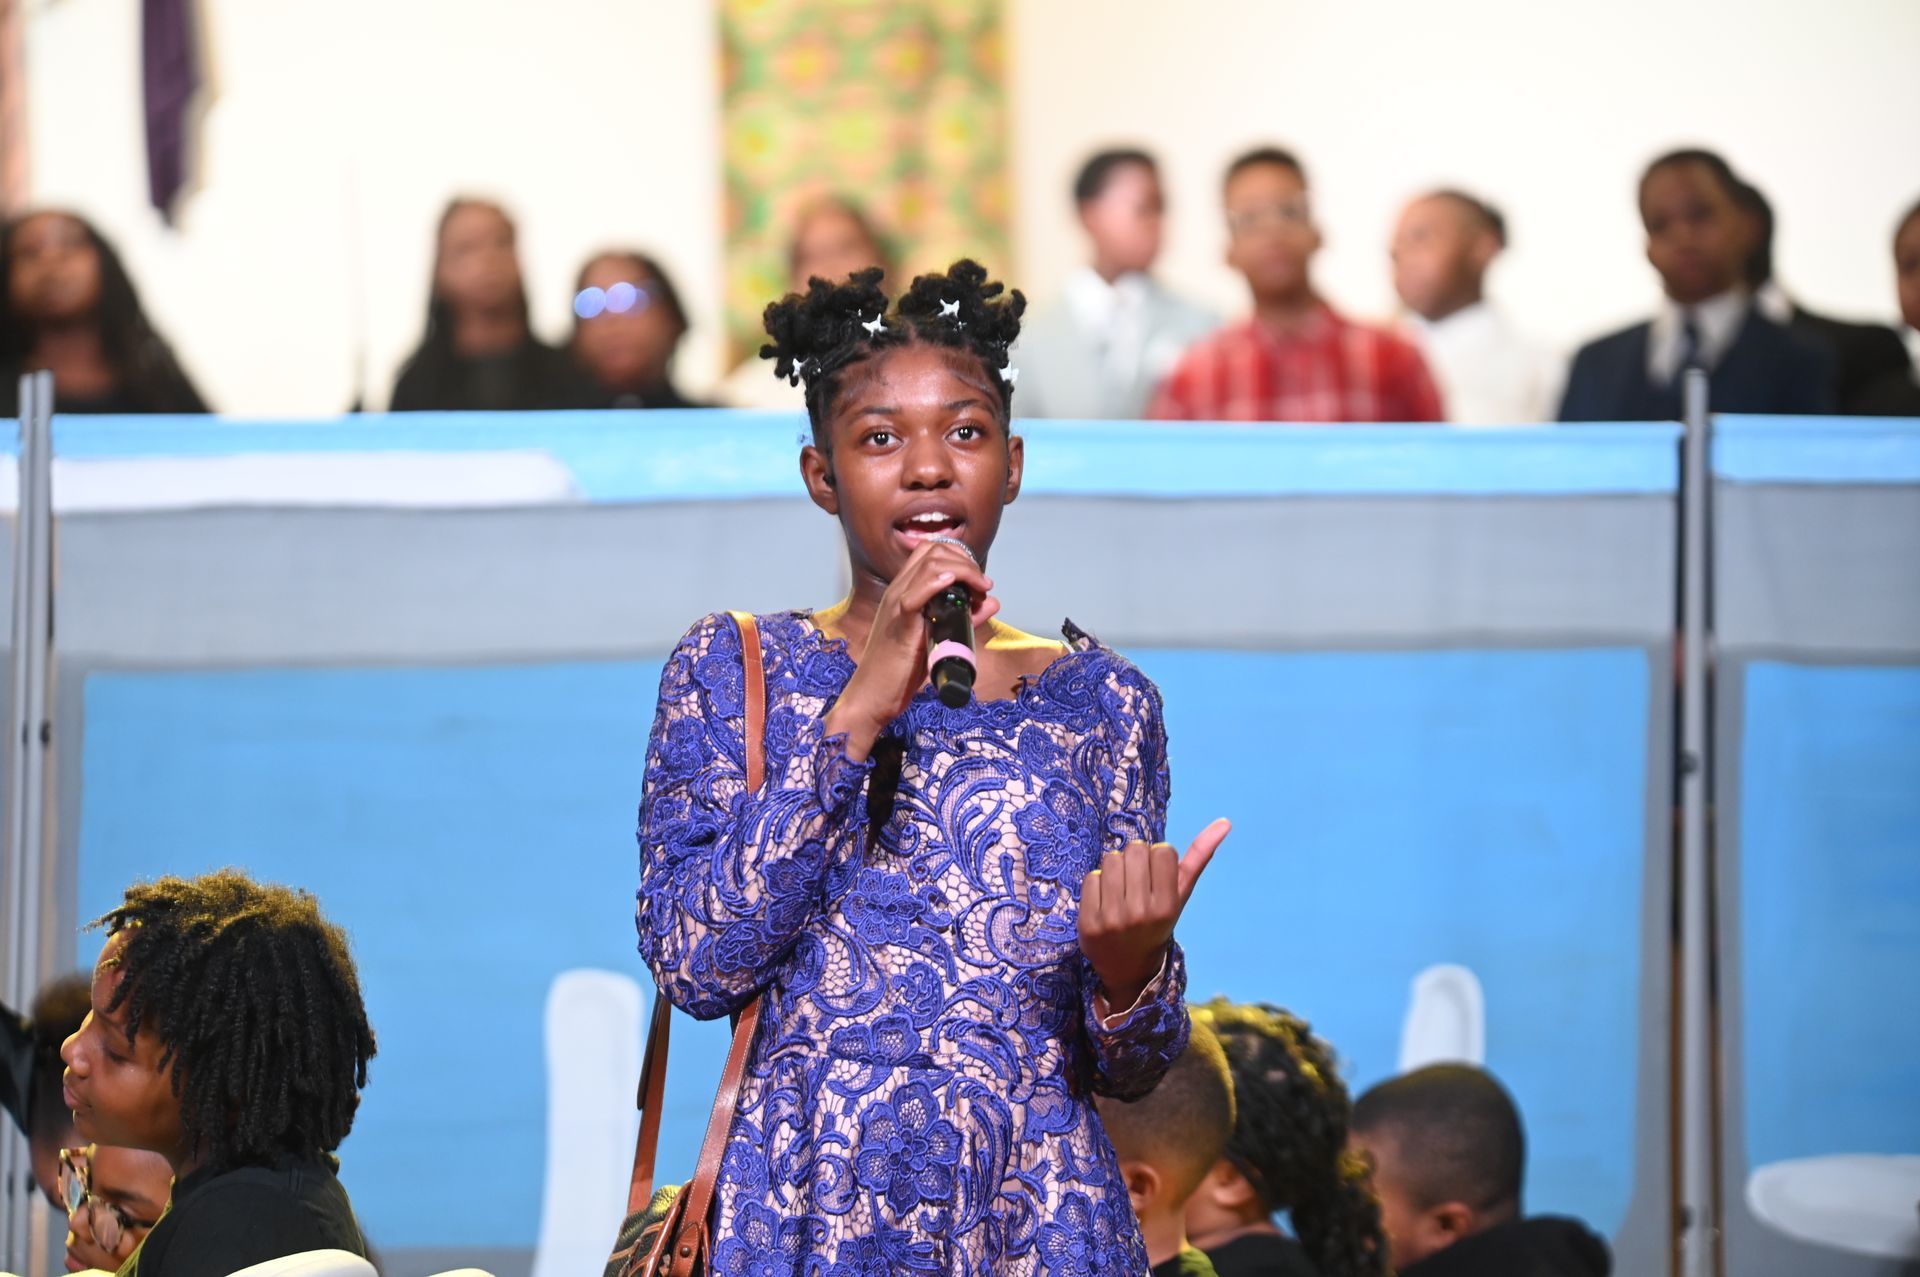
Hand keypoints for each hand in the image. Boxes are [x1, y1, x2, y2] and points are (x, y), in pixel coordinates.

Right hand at [825, 539, 998, 758]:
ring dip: (962, 571)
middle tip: (982, 584)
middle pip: (933, 551)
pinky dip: (936, 584)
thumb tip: (991, 602)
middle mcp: (898, 591)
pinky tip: (952, 584)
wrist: (872, 695)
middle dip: (966, 560)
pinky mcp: (898, 625)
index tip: (978, 578)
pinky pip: (914, 595)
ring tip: (980, 588)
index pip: (930, 551)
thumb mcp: (938, 637)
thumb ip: (963, 619)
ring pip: (928, 566)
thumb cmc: (902, 669)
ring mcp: (896, 605)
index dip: (960, 555)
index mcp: (904, 590)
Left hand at [1077, 818, 1229, 1011]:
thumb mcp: (1180, 894)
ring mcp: (1112, 919)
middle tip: (1135, 883)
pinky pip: (1091, 877)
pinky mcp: (1088, 923)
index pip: (1162, 850)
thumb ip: (1199, 857)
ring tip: (1120, 890)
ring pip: (1111, 859)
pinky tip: (1104, 902)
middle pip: (1134, 850)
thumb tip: (1224, 822)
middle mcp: (1141, 913)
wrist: (1129, 968)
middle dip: (1135, 860)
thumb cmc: (1157, 922)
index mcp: (1167, 906)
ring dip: (1115, 868)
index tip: (1156, 879)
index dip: (1157, 860)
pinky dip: (1097, 884)